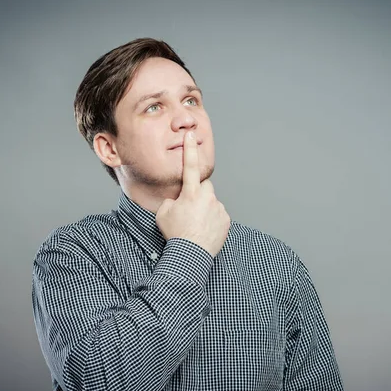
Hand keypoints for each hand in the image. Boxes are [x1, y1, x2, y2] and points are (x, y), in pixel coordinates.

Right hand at [156, 131, 230, 257]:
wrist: (191, 254)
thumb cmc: (175, 233)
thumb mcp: (164, 213)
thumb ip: (171, 200)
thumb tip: (178, 200)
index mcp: (191, 193)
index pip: (189, 166)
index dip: (189, 149)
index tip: (191, 136)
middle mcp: (208, 198)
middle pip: (204, 187)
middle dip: (198, 192)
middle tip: (189, 207)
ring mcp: (219, 209)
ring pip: (211, 202)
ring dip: (205, 209)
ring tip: (195, 224)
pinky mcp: (226, 220)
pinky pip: (218, 215)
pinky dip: (212, 219)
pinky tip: (204, 230)